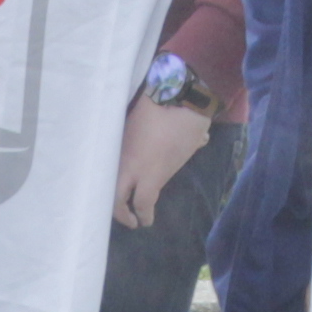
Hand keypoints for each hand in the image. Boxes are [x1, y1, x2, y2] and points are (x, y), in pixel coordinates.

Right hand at [116, 91, 215, 228]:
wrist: (173, 89)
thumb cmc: (187, 123)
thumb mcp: (191, 144)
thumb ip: (188, 151)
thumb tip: (200, 141)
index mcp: (149, 173)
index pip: (141, 202)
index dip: (143, 215)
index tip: (145, 221)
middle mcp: (130, 164)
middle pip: (115, 197)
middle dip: (120, 212)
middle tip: (129, 219)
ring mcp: (121, 149)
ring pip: (110, 177)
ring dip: (116, 190)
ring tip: (122, 198)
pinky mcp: (117, 136)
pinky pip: (112, 159)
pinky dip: (114, 169)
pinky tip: (121, 170)